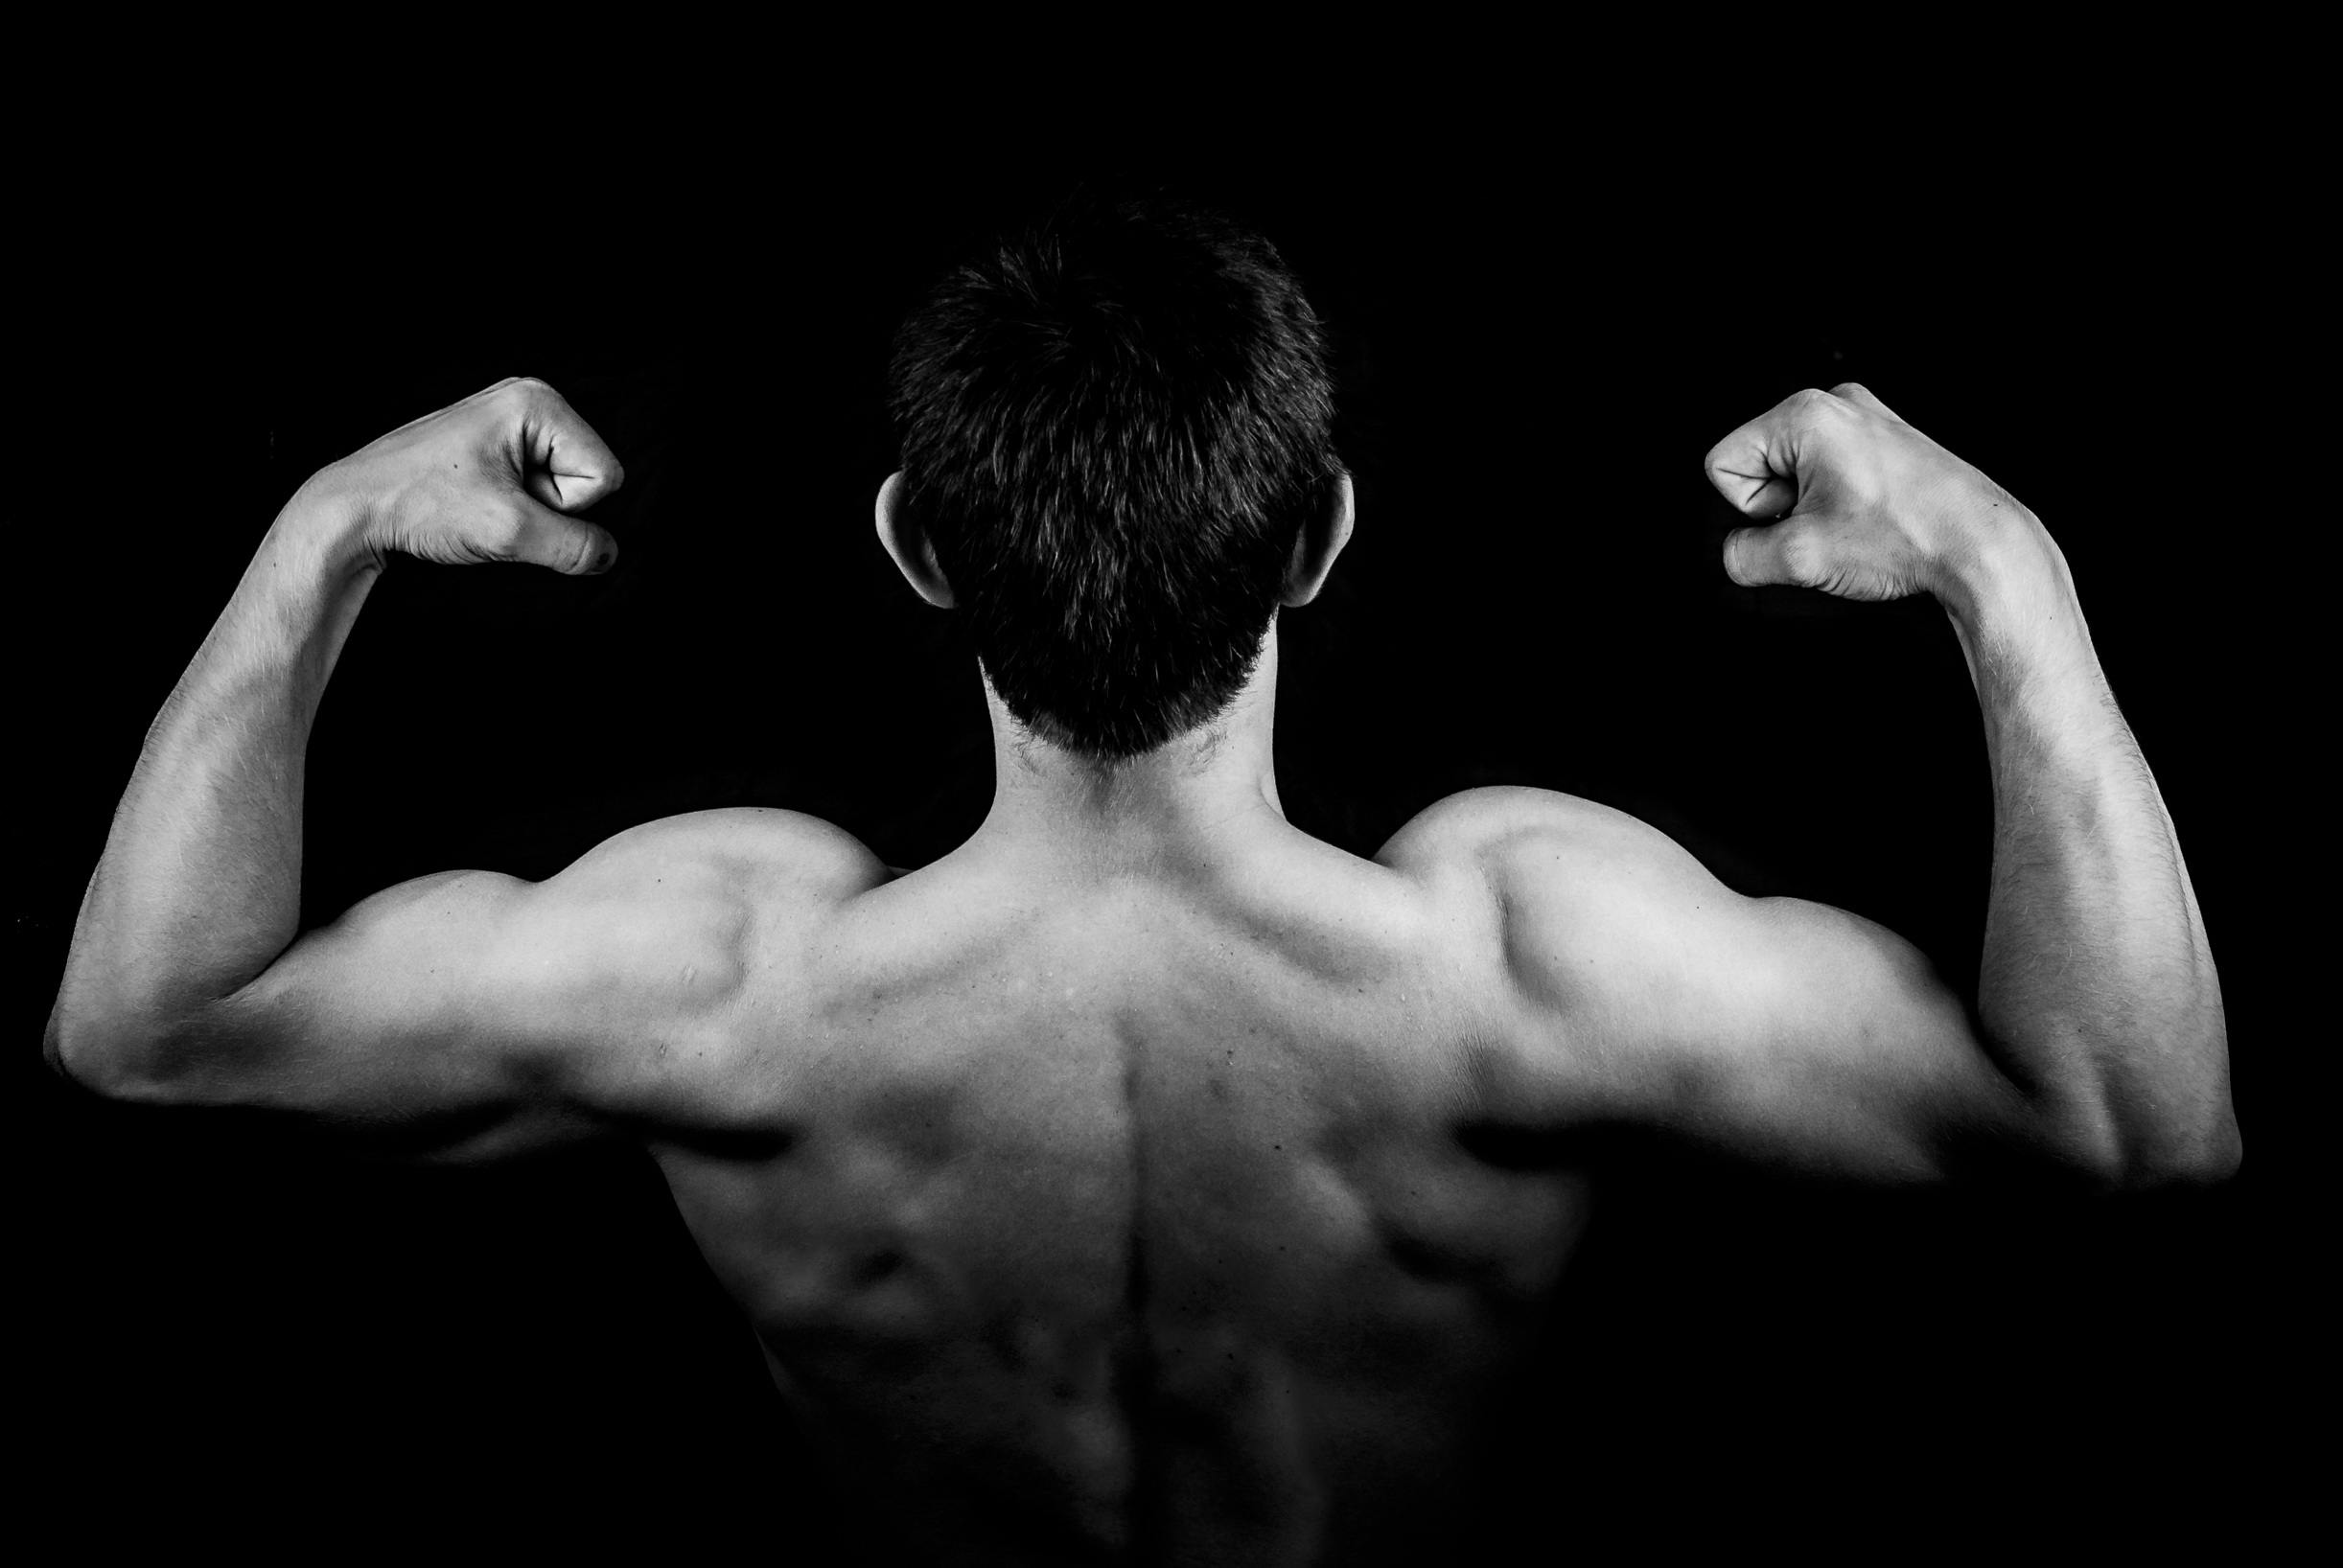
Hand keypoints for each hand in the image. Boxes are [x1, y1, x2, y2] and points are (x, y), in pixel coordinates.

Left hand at [300, 377, 624, 574]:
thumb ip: (574, 546)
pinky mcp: (498, 448)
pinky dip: (512, 510)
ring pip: (561, 490)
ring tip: (479, 504)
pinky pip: (536, 491)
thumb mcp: (508, 531)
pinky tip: (476, 505)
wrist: (355, 508)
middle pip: (585, 479)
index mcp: (537, 403)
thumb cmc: (417, 503)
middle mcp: (529, 403)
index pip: (604, 475)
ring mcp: (512, 424)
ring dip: (526, 513)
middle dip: (544, 508)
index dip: (563, 506)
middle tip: (490, 504)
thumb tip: (607, 555)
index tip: (507, 500)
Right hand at [1703, 383, 2029, 601]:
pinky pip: (1830, 473)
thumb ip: (1742, 556)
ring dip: (1812, 509)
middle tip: (1830, 527)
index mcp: (1806, 414)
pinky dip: (1839, 503)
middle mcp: (1836, 404)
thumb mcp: (1799, 558)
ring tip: (1855, 526)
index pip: (1723, 463)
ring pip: (1795, 472)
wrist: (1982, 547)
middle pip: (1760, 464)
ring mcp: (1865, 419)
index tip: (1798, 521)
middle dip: (1783, 508)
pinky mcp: (1886, 441)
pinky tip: (1870, 522)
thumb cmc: (1908, 537)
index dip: (1751, 508)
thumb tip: (1738, 552)